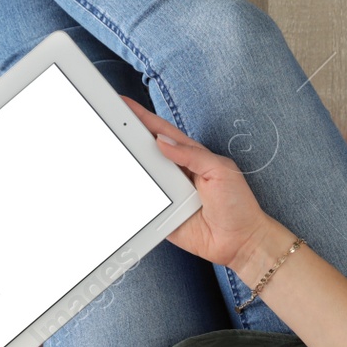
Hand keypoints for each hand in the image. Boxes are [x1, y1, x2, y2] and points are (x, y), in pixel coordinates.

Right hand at [122, 97, 276, 270]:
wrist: (240, 242)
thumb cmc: (238, 205)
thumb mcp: (220, 171)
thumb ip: (192, 156)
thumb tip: (164, 142)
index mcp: (190, 156)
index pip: (162, 132)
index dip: (142, 118)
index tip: (124, 104)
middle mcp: (176, 172)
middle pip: (146, 152)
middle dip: (126, 138)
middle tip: (106, 125)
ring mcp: (167, 193)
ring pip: (141, 176)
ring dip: (127, 167)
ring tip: (109, 153)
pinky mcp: (162, 213)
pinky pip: (142, 203)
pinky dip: (130, 197)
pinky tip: (118, 189)